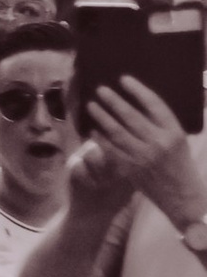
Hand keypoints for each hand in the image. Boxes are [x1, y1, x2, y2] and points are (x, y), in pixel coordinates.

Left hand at [82, 80, 202, 226]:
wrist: (183, 197)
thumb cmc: (181, 166)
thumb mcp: (179, 141)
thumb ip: (163, 124)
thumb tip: (142, 102)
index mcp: (174, 132)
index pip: (154, 104)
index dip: (138, 90)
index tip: (124, 79)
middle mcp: (159, 143)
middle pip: (131, 116)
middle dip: (114, 101)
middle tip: (101, 90)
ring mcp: (144, 157)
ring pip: (117, 132)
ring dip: (102, 117)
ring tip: (92, 105)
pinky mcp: (131, 169)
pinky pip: (112, 150)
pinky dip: (101, 139)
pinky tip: (93, 130)